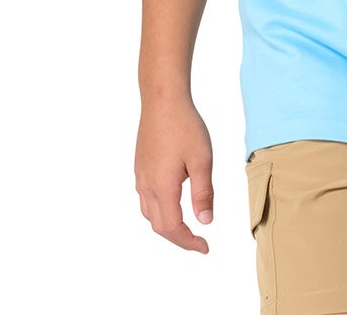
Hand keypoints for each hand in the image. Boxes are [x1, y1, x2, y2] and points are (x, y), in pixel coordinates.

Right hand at [135, 96, 214, 252]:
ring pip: (149, 214)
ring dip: (167, 226)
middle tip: (199, 241)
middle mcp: (147, 185)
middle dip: (178, 238)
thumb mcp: (202, 159)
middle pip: (159, 225)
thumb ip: (203, 192)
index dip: (188, 242)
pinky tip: (173, 202)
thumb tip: (206, 221)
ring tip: (187, 226)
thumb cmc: (185, 126)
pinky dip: (159, 210)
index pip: (172, 228)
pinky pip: (146, 199)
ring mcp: (140, 176)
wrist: (162, 100)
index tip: (205, 247)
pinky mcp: (140, 167)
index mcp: (162, 187)